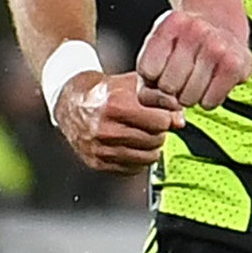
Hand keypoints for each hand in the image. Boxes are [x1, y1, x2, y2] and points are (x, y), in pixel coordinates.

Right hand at [55, 67, 179, 173]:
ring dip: (151, 147)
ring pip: (147, 157)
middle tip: (152, 124)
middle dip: (159, 132)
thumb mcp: (133, 84)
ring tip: (143, 135)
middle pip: (155, 140)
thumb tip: (180, 118)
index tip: (162, 115)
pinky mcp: (97, 163)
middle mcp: (106, 129)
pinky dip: (137, 159)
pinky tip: (131, 145)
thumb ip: (161, 98)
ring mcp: (100, 149)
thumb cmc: (104, 91)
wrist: (70, 102)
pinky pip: (132, 168)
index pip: (160, 122)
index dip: (166, 117)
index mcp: (116, 106)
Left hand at [135, 5, 250, 109]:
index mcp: (170, 23)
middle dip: (172, 88)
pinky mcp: (238, 64)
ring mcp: (218, 46)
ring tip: (197, 77)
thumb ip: (147, 89)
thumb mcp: (154, 57)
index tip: (163, 64)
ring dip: (190, 95)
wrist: (222, 28)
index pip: (148, 71)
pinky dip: (208, 100)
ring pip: (188, 98)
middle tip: (183, 73)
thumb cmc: (181, 49)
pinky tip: (211, 83)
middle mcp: (196, 29)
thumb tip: (172, 104)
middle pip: (168, 87)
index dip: (154, 75)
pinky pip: (209, 103)